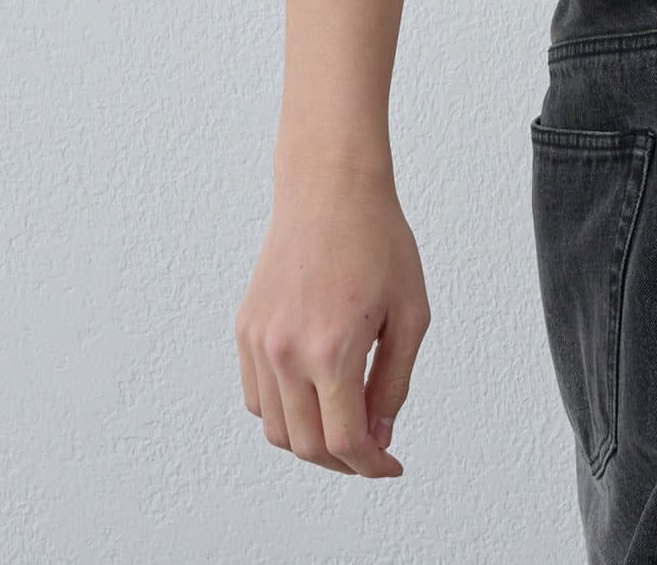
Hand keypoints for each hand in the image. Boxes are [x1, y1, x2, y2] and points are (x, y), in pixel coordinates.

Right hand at [235, 162, 430, 475]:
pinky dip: (283, 412)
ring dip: (311, 440)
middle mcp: (287, 352)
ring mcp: (259, 342)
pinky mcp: (245, 329)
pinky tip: (315, 395)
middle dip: (344, 461)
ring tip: (345, 422)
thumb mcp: (411, 313)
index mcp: (333, 349)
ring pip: (276, 429)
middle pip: (307, 445)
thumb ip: (394, 382)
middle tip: (372, 449)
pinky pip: (256, 396)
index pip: (344, 441)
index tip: (389, 465)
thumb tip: (379, 435)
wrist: (330, 190)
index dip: (371, 465)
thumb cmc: (378, 240)